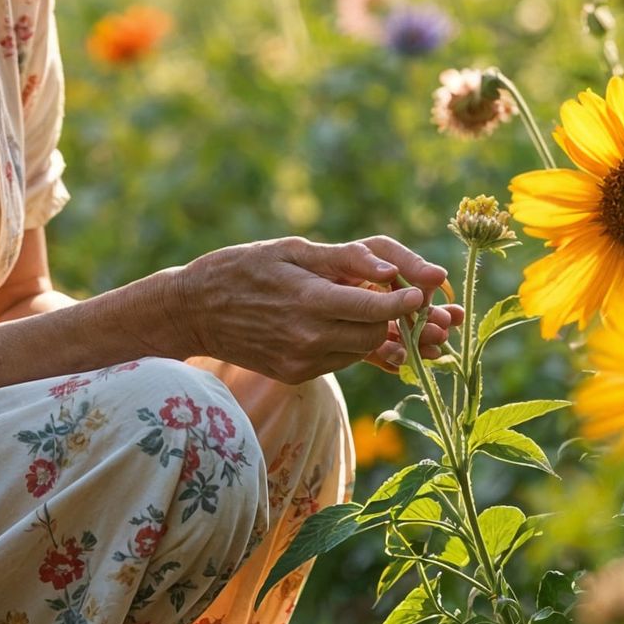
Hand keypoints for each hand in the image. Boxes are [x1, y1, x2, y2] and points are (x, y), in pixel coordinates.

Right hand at [171, 235, 462, 383]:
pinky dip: (353, 342)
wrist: (194, 310)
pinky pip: (341, 359)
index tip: (428, 292)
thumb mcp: (291, 248)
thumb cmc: (243, 267)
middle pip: (377, 333)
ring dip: (380, 331)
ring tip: (398, 314)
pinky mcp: (296, 374)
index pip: (375, 308)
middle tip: (420, 301)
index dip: (408, 302)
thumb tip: (388, 270)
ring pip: (362, 349)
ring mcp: (301, 361)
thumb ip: (343, 259)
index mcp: (308, 300)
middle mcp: (307, 338)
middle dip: (399, 317)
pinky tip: (353, 325)